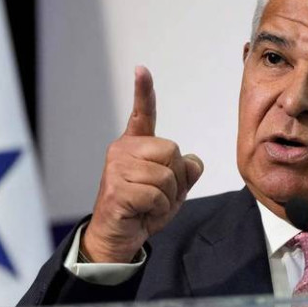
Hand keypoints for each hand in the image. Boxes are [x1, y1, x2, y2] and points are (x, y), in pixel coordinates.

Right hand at [82, 66, 203, 262]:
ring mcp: (116, 168)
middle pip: (172, 150)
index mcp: (137, 145)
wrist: (120, 237)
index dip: (144, 91)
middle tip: (158, 194)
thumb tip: (192, 161)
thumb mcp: (174, 189)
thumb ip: (186, 171)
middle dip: (175, 178)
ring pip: (165, 175)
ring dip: (167, 197)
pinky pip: (155, 194)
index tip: (141, 69)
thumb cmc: (145, 209)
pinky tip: (142, 212)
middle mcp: (123, 150)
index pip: (143, 114)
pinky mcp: (115, 188)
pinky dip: (158, 209)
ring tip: (149, 204)